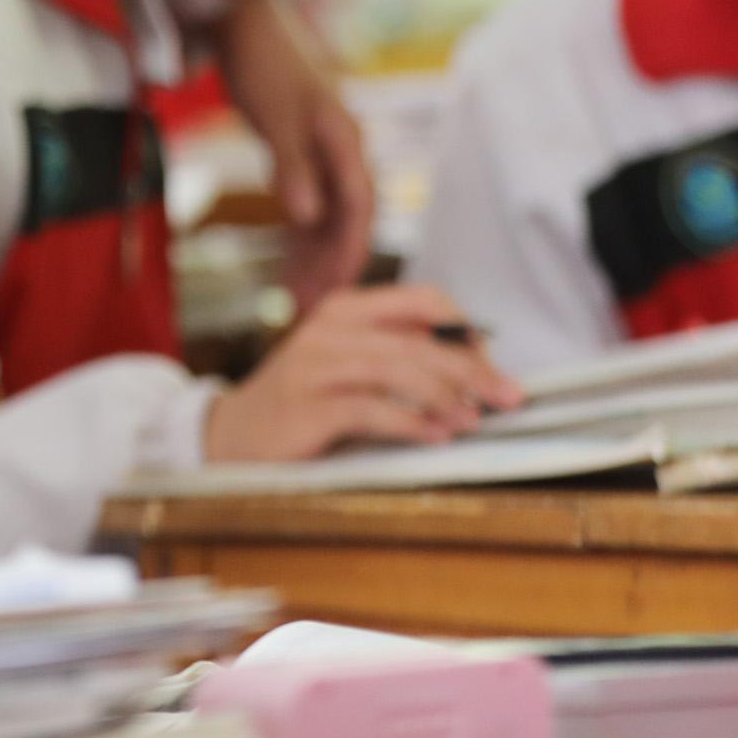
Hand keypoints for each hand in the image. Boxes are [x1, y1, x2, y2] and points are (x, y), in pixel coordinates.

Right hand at [202, 283, 522, 462]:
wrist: (229, 437)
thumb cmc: (301, 404)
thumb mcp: (347, 365)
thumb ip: (396, 355)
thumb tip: (473, 366)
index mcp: (345, 309)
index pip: (423, 300)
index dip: (465, 331)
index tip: (491, 366)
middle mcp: (329, 328)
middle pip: (418, 340)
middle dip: (472, 369)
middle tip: (507, 397)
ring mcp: (314, 365)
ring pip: (397, 369)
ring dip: (444, 396)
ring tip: (473, 420)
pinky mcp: (306, 406)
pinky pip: (369, 409)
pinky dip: (410, 423)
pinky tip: (435, 436)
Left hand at [215, 0, 372, 302]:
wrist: (240, 17)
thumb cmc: (262, 60)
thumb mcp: (276, 116)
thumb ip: (292, 167)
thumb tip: (308, 217)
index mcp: (344, 140)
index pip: (358, 208)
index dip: (350, 252)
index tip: (341, 291)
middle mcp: (341, 151)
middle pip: (345, 221)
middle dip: (333, 268)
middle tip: (315, 313)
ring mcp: (321, 155)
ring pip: (327, 220)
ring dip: (315, 260)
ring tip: (300, 304)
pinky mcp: (299, 157)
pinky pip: (308, 209)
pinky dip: (298, 240)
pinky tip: (288, 270)